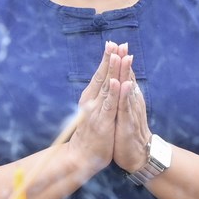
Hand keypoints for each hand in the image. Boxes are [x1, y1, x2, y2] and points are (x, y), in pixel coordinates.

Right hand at [68, 43, 120, 176]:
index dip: (107, 59)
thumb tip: (102, 83)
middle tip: (116, 42)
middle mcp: (92, 101)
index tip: (113, 43)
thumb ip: (97, 97)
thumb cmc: (89, 134)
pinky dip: (114, 93)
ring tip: (117, 55)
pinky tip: (118, 81)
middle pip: (103, 76)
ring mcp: (96, 111)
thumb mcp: (94, 112)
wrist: (80, 157)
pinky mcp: (103, 122)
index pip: (100, 75)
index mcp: (91, 98)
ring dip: (112, 70)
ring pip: (106, 86)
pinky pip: (110, 105)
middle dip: (110, 58)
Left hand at [111, 50, 153, 174]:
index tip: (118, 43)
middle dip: (125, 60)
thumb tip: (123, 79)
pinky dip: (123, 94)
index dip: (122, 60)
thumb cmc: (130, 132)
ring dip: (126, 72)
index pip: (125, 75)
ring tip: (124, 57)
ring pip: (128, 88)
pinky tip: (122, 84)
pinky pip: (125, 106)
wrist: (138, 154)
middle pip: (128, 77)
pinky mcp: (127, 122)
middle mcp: (132, 101)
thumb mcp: (126, 110)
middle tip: (123, 44)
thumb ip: (125, 95)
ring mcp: (130, 111)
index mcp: (129, 97)